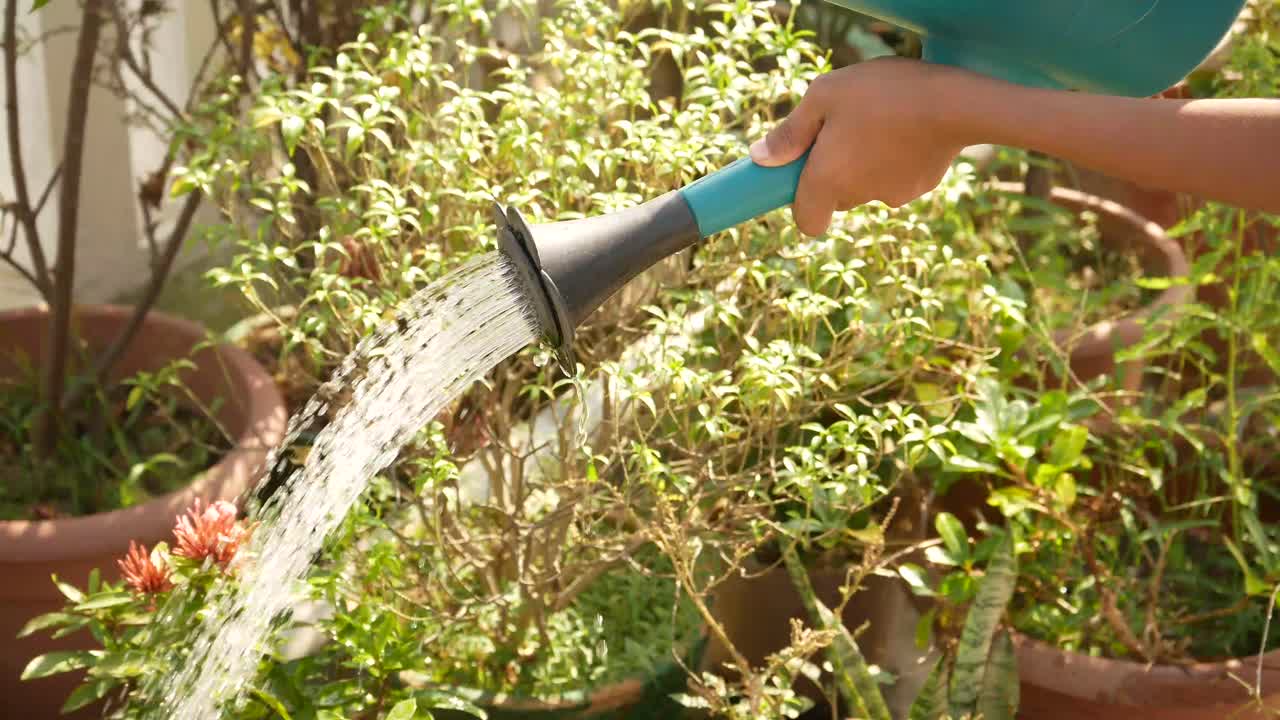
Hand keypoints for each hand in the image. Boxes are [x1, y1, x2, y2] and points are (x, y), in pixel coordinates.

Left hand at [749, 57, 969, 235]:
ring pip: (869, 186)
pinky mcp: (922, 186)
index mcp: (827, 180)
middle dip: (836, 172)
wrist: (956, 101)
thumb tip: (760, 158)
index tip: (805, 176)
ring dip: (868, 163)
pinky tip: (907, 128)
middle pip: (837, 198)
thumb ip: (790, 131)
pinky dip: (898, 159)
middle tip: (845, 130)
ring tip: (881, 121)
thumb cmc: (883, 93)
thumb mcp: (825, 95)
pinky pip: (899, 176)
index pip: (807, 222)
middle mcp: (858, 196)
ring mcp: (893, 195)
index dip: (803, 204)